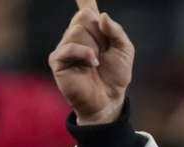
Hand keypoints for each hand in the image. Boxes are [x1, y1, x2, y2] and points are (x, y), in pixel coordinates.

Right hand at [48, 0, 133, 125]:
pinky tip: (92, 64)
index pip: (86, 9)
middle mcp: (75, 36)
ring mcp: (65, 48)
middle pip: (84, 17)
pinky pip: (69, 47)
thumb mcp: (125, 50)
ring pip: (77, 30)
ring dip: (93, 46)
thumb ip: (116, 31)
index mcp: (90, 31)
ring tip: (96, 63)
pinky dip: (84, 54)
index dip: (84, 0)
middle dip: (99, 34)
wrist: (110, 100)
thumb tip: (101, 16)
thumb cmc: (116, 77)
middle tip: (102, 52)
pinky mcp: (58, 61)